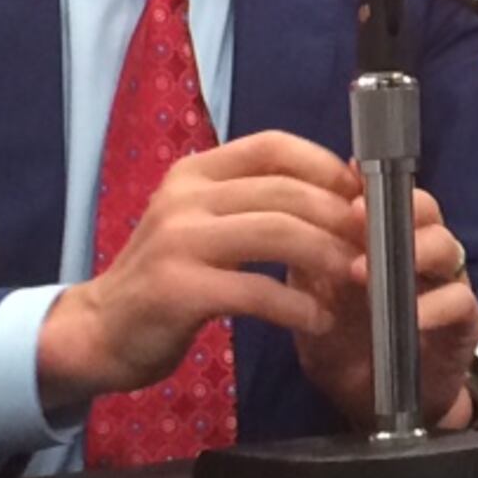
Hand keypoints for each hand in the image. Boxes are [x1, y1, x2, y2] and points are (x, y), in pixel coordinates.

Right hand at [34, 131, 361, 410]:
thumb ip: (254, 206)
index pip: (272, 146)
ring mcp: (179, 241)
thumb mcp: (203, 226)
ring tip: (357, 279)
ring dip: (328, 256)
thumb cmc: (166, 279)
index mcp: (196, 173)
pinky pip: (256, 291)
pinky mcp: (179, 289)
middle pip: (285, 191)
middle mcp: (186, 196)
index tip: (361, 194)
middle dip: (340, 218)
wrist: (100, 330)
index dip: (325, 164)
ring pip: (277, 233)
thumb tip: (339, 197)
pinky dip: (298, 306)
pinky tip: (319, 319)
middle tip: (376, 245)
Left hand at [286, 183, 477, 432]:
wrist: (373, 405)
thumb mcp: (313, 304)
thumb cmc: (342, 345)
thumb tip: (288, 221)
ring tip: (368, 273)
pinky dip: (436, 306)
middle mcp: (419, 254)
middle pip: (424, 208)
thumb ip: (306, 266)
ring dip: (412, 251)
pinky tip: (410, 318)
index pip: (387, 195)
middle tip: (355, 217)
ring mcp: (445, 285)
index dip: (368, 185)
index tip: (343, 183)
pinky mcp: (465, 322)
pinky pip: (461, 301)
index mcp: (384, 241)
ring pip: (447, 245)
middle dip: (394, 207)